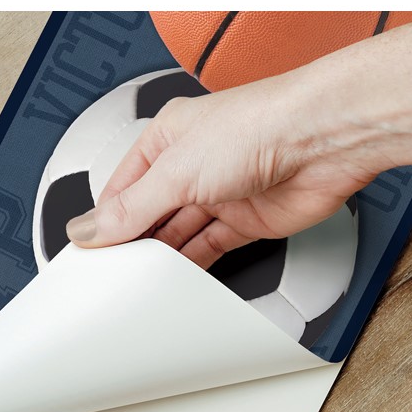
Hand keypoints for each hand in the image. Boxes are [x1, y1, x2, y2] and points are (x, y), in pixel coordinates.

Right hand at [66, 13, 411, 268]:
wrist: (324, 139)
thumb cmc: (259, 126)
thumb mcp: (176, 171)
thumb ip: (132, 208)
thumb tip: (89, 229)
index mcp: (166, 139)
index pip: (122, 188)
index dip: (104, 222)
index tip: (87, 255)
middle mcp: (191, 165)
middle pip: (149, 214)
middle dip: (132, 243)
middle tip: (109, 277)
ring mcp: (220, 193)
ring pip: (179, 234)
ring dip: (161, 259)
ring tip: (137, 285)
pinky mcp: (247, 220)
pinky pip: (210, 249)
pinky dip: (193, 266)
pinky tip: (174, 282)